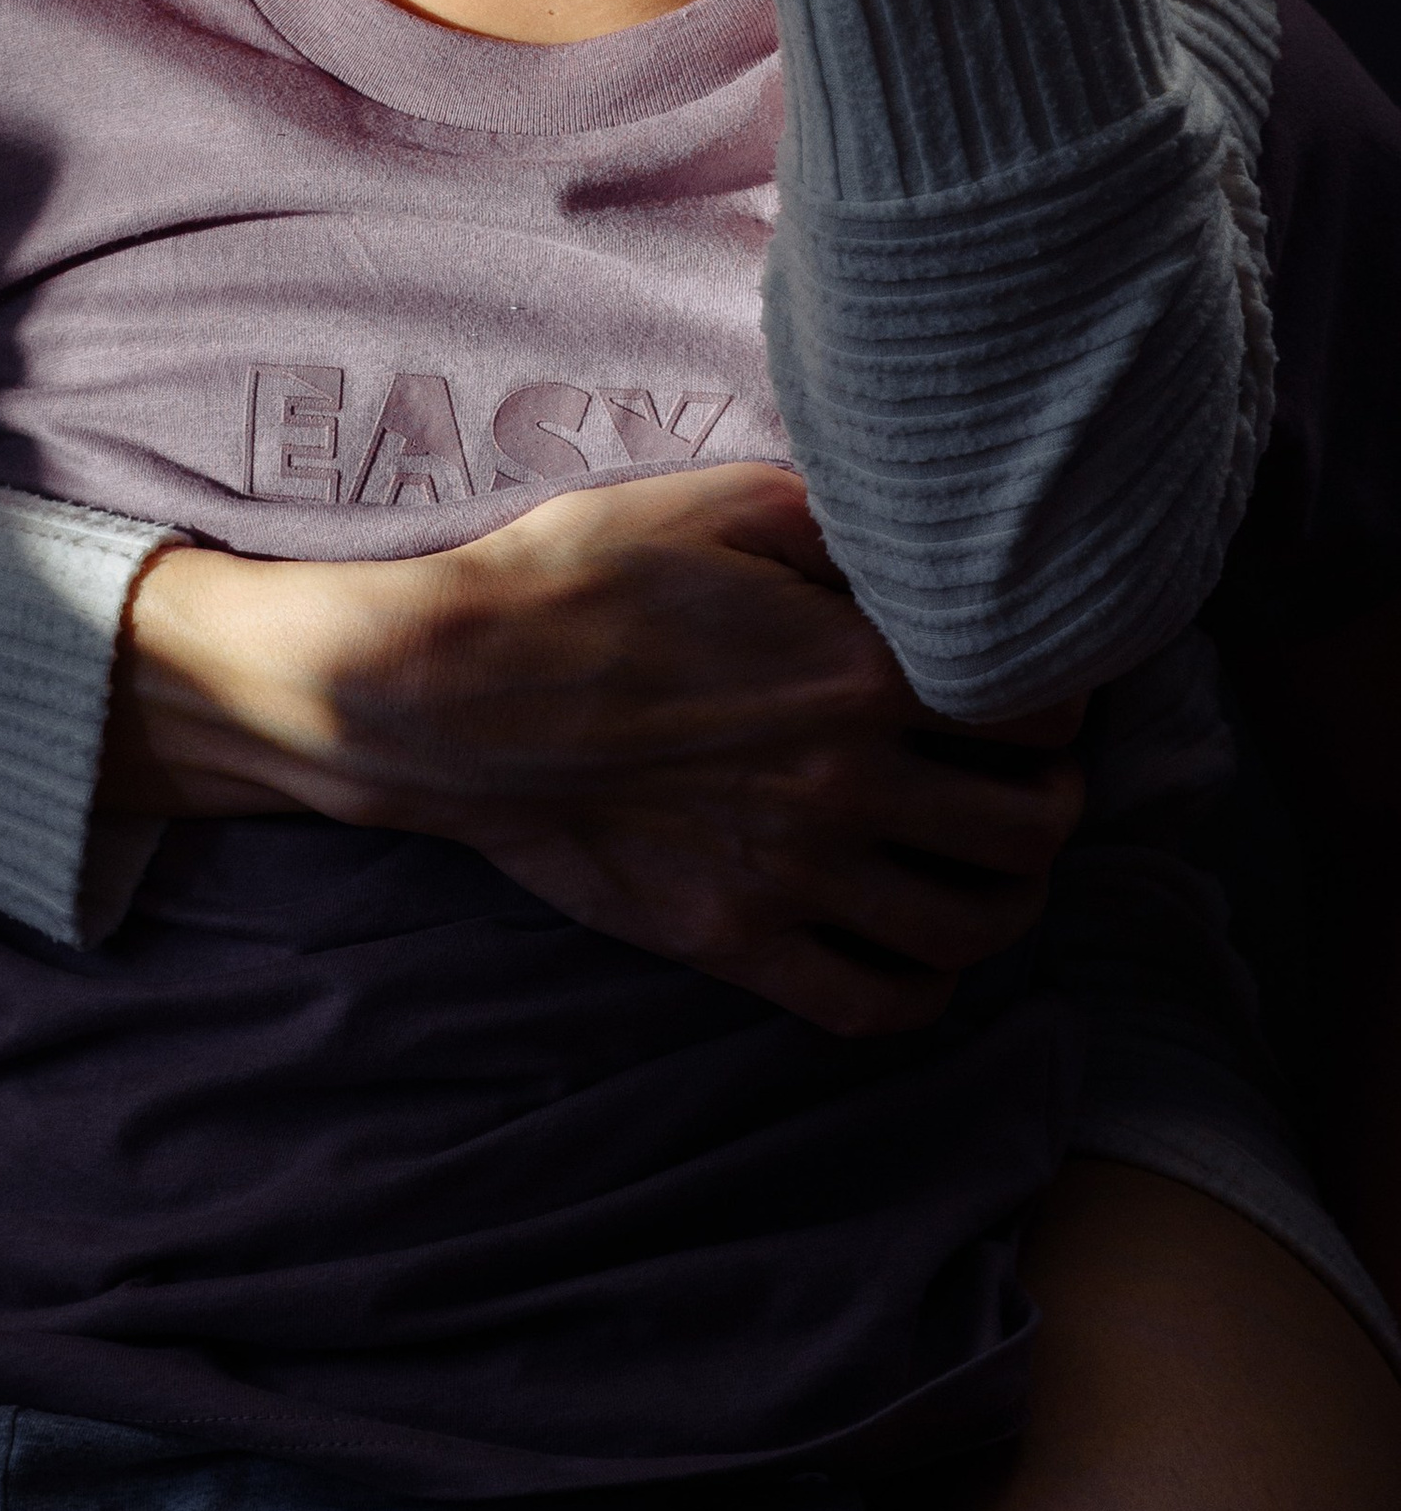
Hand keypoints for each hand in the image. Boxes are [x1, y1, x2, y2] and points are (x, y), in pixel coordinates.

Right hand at [109, 463, 1084, 1035]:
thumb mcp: (713, 506)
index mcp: (859, 669)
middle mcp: (849, 783)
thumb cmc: (576, 578)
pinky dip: (924, 989)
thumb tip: (919, 538)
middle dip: (1054, 803)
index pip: (1041, 711)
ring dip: (1010, 900)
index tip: (1037, 690)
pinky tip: (916, 950)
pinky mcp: (736, 941)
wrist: (450, 691)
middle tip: (1030, 781)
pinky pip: (876, 1004)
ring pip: (974, 927)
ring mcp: (794, 874)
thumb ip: (836, 523)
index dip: (1060, 700)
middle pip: (1034, 829)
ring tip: (991, 869)